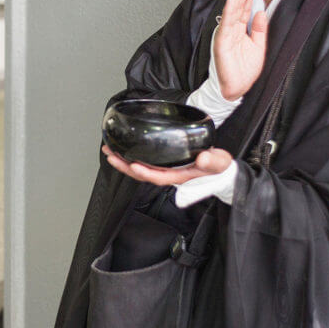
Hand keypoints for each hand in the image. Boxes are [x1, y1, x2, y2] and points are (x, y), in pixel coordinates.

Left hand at [102, 145, 233, 185]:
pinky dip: (131, 157)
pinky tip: (123, 150)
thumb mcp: (219, 163)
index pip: (158, 177)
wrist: (218, 169)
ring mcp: (164, 170)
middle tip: (110, 155)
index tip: (134, 165)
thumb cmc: (217, 167)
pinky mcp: (163, 164)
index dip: (145, 173)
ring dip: (123, 161)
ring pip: (140, 169)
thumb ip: (213, 161)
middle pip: (142, 174)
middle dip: (125, 166)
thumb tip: (203, 158)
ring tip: (109, 151)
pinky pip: (144, 163)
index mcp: (179, 176)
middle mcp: (168, 174)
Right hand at [215, 0, 267, 100]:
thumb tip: (261, 12)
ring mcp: (225, 35)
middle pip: (238, 6)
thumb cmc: (243, 72)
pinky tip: (232, 0)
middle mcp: (232, 30)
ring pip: (231, 11)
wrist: (236, 90)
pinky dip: (229, 10)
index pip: (245, 9)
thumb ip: (259, 30)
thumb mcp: (258, 47)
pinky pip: (226, 23)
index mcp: (240, 31)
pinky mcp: (221, 41)